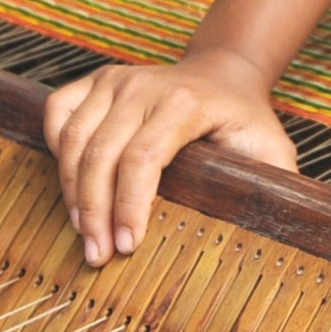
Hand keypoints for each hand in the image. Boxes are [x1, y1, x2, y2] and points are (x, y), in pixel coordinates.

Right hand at [44, 54, 296, 267]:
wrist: (223, 76)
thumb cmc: (246, 123)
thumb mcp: (271, 151)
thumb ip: (275, 186)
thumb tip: (275, 231)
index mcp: (185, 103)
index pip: (143, 158)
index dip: (129, 206)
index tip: (128, 246)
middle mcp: (144, 86)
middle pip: (103, 154)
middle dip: (95, 211)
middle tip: (97, 255)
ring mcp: (116, 80)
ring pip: (74, 139)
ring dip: (73, 191)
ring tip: (84, 233)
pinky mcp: (95, 81)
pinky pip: (58, 114)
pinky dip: (55, 150)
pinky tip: (69, 185)